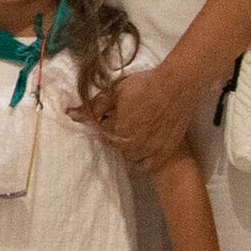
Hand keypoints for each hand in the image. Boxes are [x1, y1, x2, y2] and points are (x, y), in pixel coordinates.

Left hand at [99, 58, 211, 172]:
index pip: (101, 136)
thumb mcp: (115, 92)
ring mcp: (151, 149)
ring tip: (130, 137)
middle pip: (115, 149)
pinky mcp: (166, 150)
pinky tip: (140, 152)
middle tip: (120, 126)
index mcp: (118, 130)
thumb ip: (93, 107)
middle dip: (113, 139)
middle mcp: (134, 144)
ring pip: (130, 159)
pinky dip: (141, 163)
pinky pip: (148, 165)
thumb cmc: (145, 85)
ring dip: (126, 151)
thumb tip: (71, 114)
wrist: (179, 84)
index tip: (107, 119)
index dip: (102, 127)